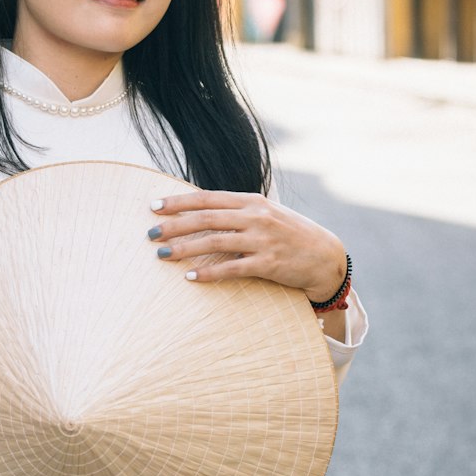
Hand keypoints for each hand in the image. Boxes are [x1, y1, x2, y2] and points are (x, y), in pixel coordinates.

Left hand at [147, 190, 346, 303]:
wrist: (326, 256)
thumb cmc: (289, 234)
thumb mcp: (265, 214)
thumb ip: (237, 211)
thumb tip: (201, 210)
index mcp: (252, 201)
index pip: (207, 198)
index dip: (178, 202)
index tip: (153, 206)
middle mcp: (256, 217)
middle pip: (206, 218)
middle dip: (174, 225)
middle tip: (149, 234)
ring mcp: (263, 240)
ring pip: (215, 242)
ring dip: (185, 249)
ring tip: (162, 255)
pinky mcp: (269, 264)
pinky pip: (233, 269)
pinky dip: (210, 273)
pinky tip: (191, 277)